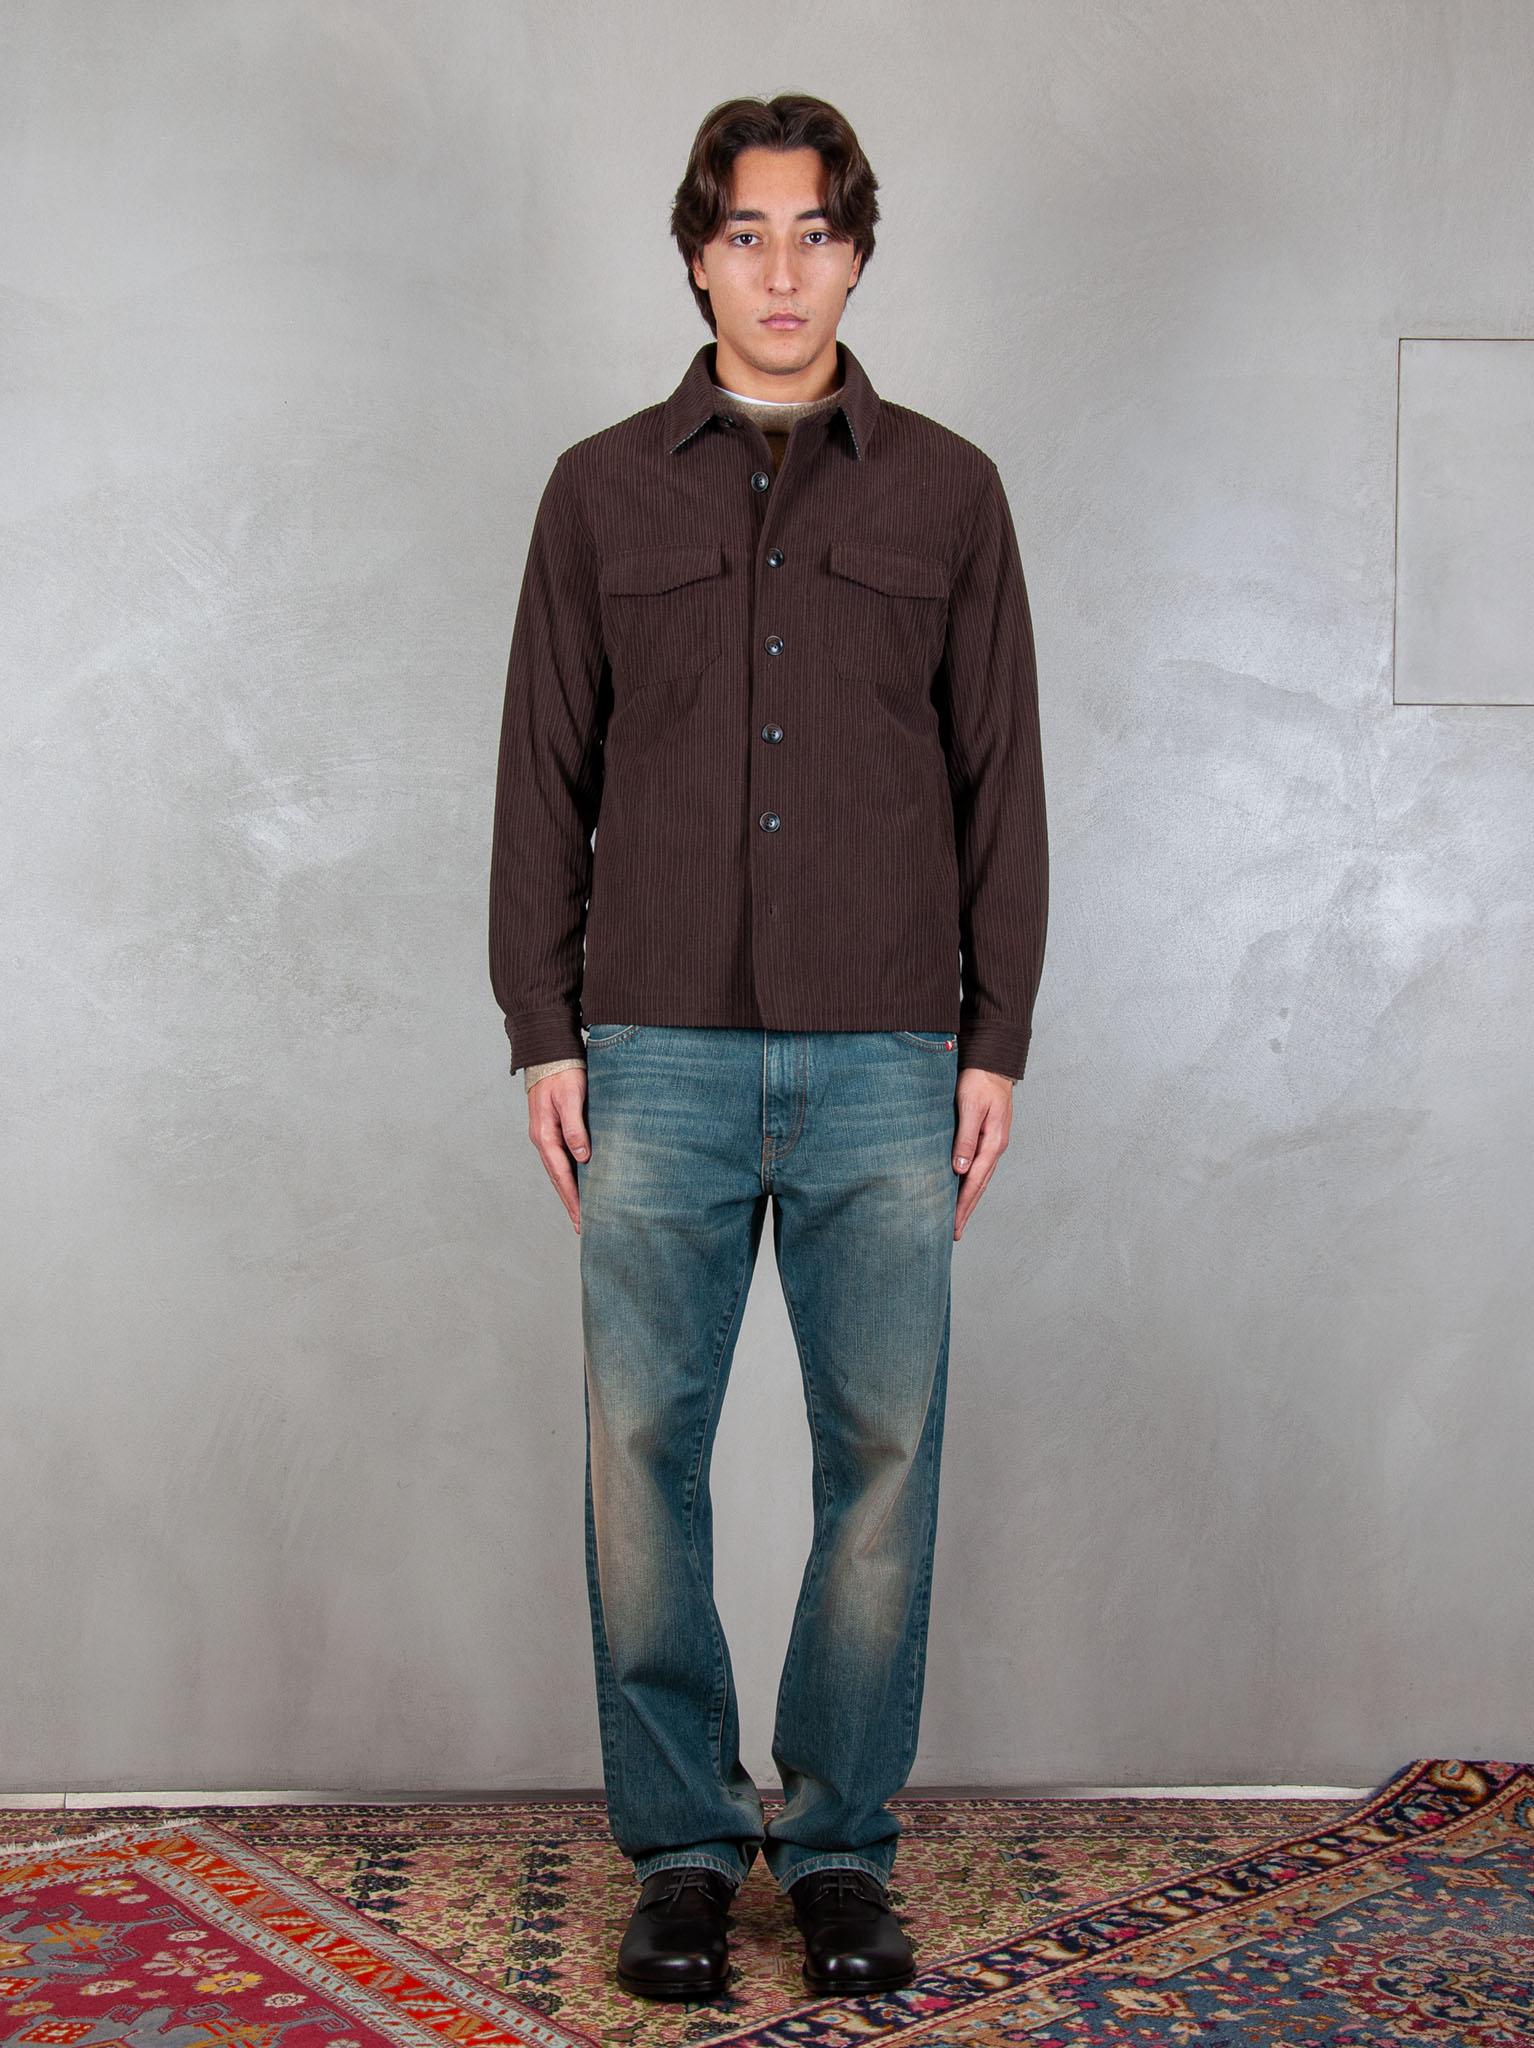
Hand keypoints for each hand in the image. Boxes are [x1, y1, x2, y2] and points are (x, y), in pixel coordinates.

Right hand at [527, 1067, 590, 1232]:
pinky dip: (570, 1175)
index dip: (573, 1198)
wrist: (550, 1054)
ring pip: (559, 1171)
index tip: (583, 1218)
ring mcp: (546, 1135)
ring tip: (581, 1213)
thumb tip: (583, 1157)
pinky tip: (579, 1183)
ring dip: (570, 1192)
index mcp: (545, 1135)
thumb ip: (575, 1127)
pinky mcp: (553, 1130)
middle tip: (582, 1227)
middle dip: (570, 1203)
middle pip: (558, 1179)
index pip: (561, 1175)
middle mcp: (543, 1139)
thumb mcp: (571, 1098)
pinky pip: (562, 1159)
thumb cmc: (563, 1074)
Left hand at [952, 1066, 1013, 1239]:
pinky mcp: (988, 1138)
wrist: (993, 1063)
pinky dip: (970, 1183)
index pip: (974, 1181)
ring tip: (957, 1219)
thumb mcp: (969, 1107)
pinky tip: (962, 1189)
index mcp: (993, 1143)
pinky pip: (979, 1167)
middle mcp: (995, 1147)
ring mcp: (993, 1144)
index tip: (953, 1225)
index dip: (963, 1205)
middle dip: (966, 1210)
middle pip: (979, 1186)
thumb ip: (965, 1138)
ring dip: (969, 1200)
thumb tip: (959, 1170)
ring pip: (980, 1179)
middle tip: (954, 1234)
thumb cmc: (979, 1081)